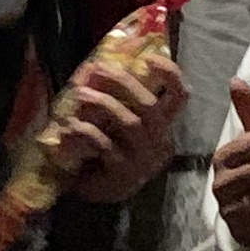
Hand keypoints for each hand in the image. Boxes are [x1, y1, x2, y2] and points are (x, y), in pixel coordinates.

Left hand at [50, 50, 184, 205]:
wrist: (93, 192)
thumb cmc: (105, 150)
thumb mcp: (115, 122)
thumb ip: (117, 100)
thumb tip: (99, 66)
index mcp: (162, 127)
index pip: (179, 98)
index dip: (170, 75)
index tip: (149, 58)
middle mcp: (158, 143)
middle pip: (150, 106)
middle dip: (123, 83)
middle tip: (98, 70)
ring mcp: (143, 161)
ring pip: (129, 123)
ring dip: (103, 103)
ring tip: (81, 93)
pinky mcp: (123, 175)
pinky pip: (105, 145)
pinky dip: (86, 131)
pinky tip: (70, 126)